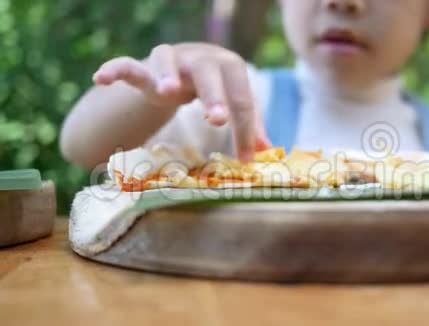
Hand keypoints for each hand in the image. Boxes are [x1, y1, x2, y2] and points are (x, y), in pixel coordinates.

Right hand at [92, 43, 270, 160]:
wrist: (181, 66)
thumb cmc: (212, 88)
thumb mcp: (231, 103)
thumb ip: (248, 124)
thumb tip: (268, 151)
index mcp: (228, 66)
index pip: (241, 97)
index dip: (244, 128)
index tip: (246, 159)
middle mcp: (199, 58)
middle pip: (208, 71)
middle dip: (214, 94)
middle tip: (218, 119)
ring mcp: (170, 60)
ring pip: (165, 59)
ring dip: (166, 75)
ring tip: (166, 92)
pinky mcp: (143, 67)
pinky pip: (127, 65)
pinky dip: (115, 68)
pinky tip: (100, 78)